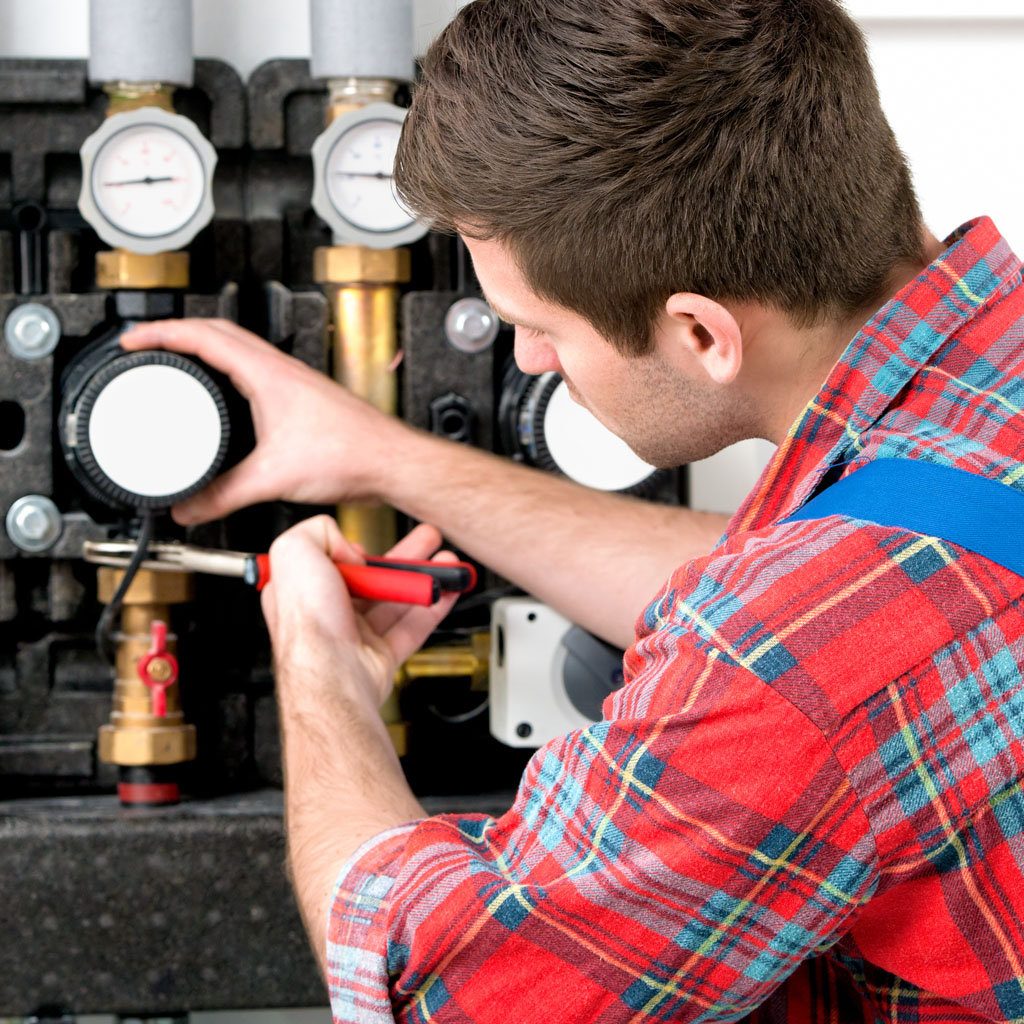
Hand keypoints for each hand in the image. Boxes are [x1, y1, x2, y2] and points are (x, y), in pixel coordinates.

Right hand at [120, 319, 404, 523]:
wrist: (392, 463)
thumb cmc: (352, 455)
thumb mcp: (272, 478)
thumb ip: (223, 495)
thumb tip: (189, 507)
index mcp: (268, 373)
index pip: (203, 335)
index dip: (161, 333)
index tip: (132, 339)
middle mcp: (282, 371)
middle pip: (219, 333)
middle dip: (177, 334)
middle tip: (148, 346)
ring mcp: (295, 384)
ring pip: (241, 352)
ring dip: (206, 351)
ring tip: (180, 365)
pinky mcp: (304, 402)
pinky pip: (257, 375)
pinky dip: (231, 377)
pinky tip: (228, 402)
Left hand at [260, 516, 459, 706]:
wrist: (330, 676)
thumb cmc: (307, 624)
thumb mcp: (294, 552)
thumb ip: (317, 531)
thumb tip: (347, 544)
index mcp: (301, 590)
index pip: (329, 562)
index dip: (350, 550)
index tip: (365, 546)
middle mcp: (327, 613)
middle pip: (372, 579)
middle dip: (404, 557)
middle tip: (427, 540)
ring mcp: (355, 635)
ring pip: (396, 601)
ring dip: (424, 579)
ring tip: (447, 562)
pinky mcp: (380, 656)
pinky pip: (413, 628)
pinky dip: (434, 608)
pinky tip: (447, 591)